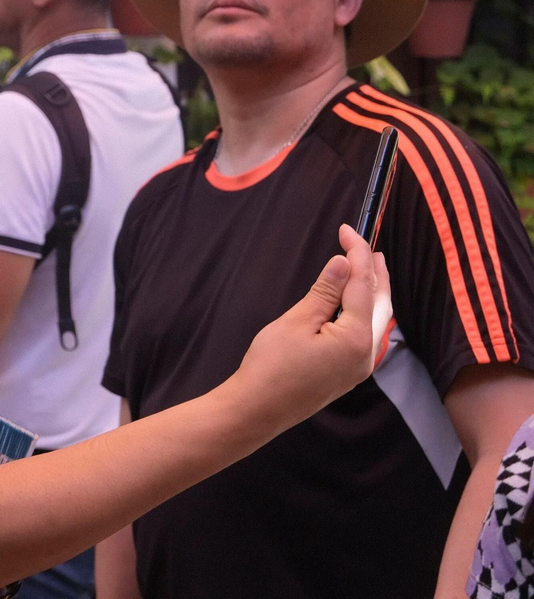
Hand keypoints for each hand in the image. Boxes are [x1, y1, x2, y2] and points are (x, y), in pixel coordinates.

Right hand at [228, 224, 390, 431]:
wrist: (259, 409)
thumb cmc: (271, 365)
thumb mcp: (295, 321)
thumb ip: (324, 292)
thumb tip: (344, 263)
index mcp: (356, 337)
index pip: (363, 285)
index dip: (357, 254)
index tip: (347, 230)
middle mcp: (368, 352)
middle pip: (380, 302)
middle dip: (375, 272)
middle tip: (367, 245)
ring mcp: (361, 365)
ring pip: (378, 318)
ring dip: (374, 290)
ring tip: (370, 268)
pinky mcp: (350, 371)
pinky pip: (369, 333)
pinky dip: (367, 310)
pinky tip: (358, 302)